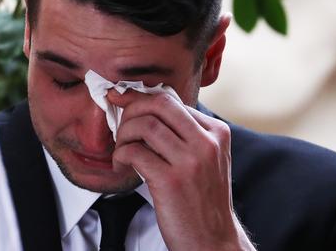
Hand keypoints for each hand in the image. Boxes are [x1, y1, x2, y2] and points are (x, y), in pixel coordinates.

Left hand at [107, 90, 254, 250]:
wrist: (213, 240)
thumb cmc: (201, 199)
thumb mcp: (204, 158)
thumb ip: (184, 133)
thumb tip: (144, 108)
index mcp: (216, 132)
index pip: (172, 100)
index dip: (140, 99)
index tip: (121, 100)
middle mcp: (207, 142)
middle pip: (159, 104)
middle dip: (130, 108)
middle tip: (119, 122)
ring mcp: (190, 161)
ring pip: (144, 124)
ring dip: (123, 134)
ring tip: (121, 150)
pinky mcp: (171, 181)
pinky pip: (135, 152)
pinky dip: (120, 155)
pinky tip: (121, 164)